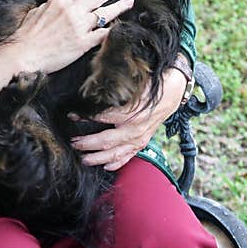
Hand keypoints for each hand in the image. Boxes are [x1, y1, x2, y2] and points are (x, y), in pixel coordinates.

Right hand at [7, 0, 132, 74]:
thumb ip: (52, 5)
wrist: (23, 55)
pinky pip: (102, 34)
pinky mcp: (82, 43)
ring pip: (104, 13)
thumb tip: (61, 2)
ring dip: (118, 6)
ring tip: (129, 2)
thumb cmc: (26, 35)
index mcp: (60, 1)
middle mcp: (72, 11)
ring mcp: (78, 27)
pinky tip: (121, 25)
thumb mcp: (37, 11)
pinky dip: (112, 29)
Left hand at [70, 67, 186, 170]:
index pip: (102, 117)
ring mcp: (139, 138)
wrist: (174, 89)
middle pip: (106, 141)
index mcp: (131, 113)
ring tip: (84, 159)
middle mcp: (135, 129)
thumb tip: (94, 88)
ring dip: (98, 158)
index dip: (85, 117)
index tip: (72, 115)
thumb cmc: (153, 83)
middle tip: (74, 142)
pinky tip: (106, 166)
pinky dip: (117, 163)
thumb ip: (116, 88)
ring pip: (116, 154)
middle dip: (87, 143)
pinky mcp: (143, 141)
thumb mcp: (134, 82)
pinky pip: (129, 156)